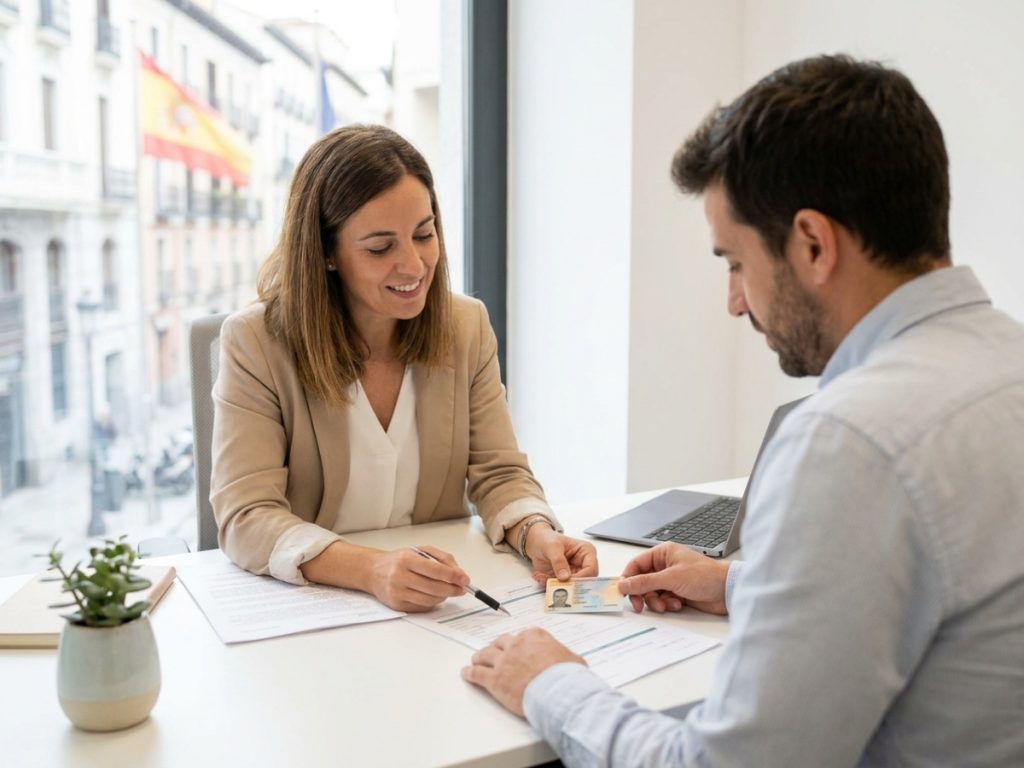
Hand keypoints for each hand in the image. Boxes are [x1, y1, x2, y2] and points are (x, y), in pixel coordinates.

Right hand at [368, 545, 469, 612]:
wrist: (374, 571)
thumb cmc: (400, 560)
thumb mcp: (420, 551)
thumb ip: (442, 559)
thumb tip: (459, 574)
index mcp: (406, 559)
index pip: (434, 570)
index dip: (452, 576)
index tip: (465, 580)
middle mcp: (399, 576)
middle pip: (434, 587)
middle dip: (452, 589)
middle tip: (462, 588)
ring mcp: (397, 592)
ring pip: (429, 600)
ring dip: (444, 596)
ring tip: (448, 590)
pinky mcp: (396, 605)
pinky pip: (422, 607)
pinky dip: (433, 603)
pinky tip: (434, 595)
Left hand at [461, 629, 585, 715]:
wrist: (557, 691)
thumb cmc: (568, 677)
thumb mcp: (574, 660)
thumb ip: (566, 657)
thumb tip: (572, 663)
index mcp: (535, 636)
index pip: (523, 635)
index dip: (519, 643)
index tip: (518, 648)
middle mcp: (516, 645)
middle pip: (501, 642)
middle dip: (497, 647)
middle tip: (494, 652)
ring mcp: (503, 661)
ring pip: (485, 655)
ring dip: (480, 657)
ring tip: (476, 660)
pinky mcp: (493, 679)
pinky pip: (477, 673)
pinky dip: (470, 673)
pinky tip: (466, 673)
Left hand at [526, 528, 598, 582]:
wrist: (537, 543)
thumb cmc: (548, 539)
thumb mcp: (552, 547)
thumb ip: (558, 561)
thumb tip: (565, 576)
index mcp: (586, 552)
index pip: (591, 569)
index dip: (581, 577)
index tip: (568, 581)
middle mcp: (583, 564)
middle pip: (584, 582)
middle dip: (570, 585)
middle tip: (557, 585)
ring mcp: (574, 573)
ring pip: (572, 587)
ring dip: (558, 586)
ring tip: (545, 578)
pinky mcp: (565, 580)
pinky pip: (561, 589)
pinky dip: (551, 586)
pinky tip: (542, 577)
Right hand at [619, 542, 729, 614]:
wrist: (727, 591)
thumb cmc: (704, 576)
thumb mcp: (671, 578)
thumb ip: (645, 582)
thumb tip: (624, 584)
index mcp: (663, 553)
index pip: (636, 565)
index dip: (628, 578)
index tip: (623, 591)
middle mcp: (665, 565)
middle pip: (642, 581)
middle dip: (642, 594)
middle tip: (640, 606)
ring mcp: (671, 579)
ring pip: (651, 593)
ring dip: (656, 601)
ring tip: (667, 604)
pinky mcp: (677, 592)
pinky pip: (662, 600)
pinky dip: (667, 604)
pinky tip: (678, 604)